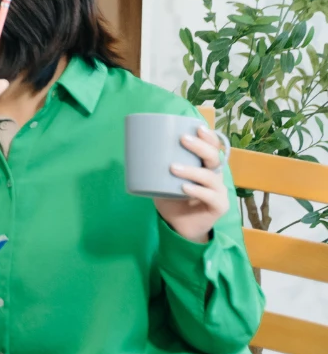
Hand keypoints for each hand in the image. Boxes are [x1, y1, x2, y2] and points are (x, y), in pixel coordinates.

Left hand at [158, 127, 230, 243]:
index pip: (212, 148)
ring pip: (210, 177)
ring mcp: (219, 191)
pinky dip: (197, 191)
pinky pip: (211, 196)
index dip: (208, 137)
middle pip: (214, 157)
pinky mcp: (219, 206)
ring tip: (173, 168)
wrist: (178, 226)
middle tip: (182, 139)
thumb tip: (134, 146)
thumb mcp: (161, 179)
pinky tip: (184, 187)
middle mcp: (215, 176)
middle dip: (200, 147)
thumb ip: (155, 166)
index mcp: (205, 166)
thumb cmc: (171, 198)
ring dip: (192, 170)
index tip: (197, 127)